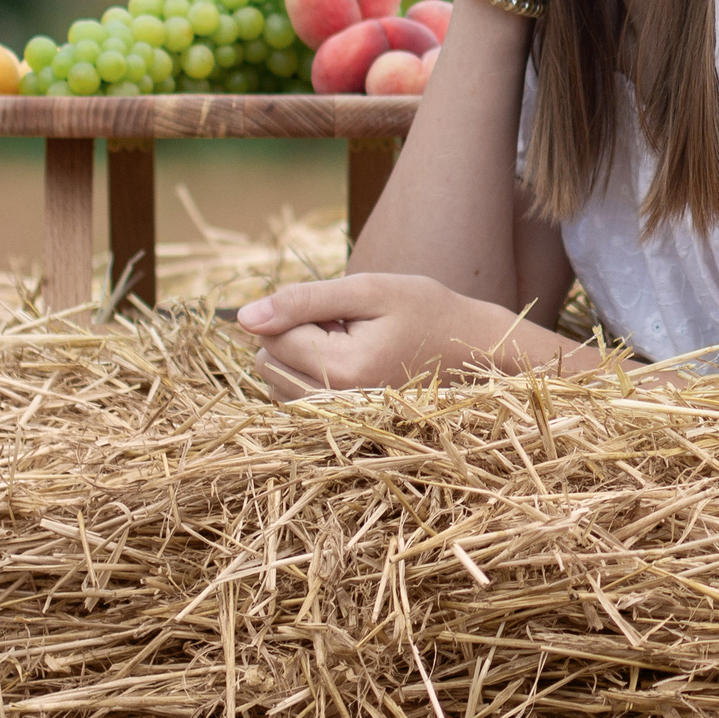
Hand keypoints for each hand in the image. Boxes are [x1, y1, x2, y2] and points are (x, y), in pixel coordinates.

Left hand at [235, 273, 519, 397]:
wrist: (474, 352)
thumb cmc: (427, 311)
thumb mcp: (370, 290)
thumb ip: (303, 300)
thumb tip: (244, 317)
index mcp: (344, 369)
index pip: (273, 335)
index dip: (302, 311)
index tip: (345, 312)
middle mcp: (335, 405)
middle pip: (268, 360)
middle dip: (295, 335)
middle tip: (348, 327)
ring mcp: (337, 422)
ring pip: (276, 380)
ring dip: (301, 356)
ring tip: (352, 345)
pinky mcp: (340, 427)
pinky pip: (294, 398)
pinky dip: (308, 375)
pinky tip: (347, 364)